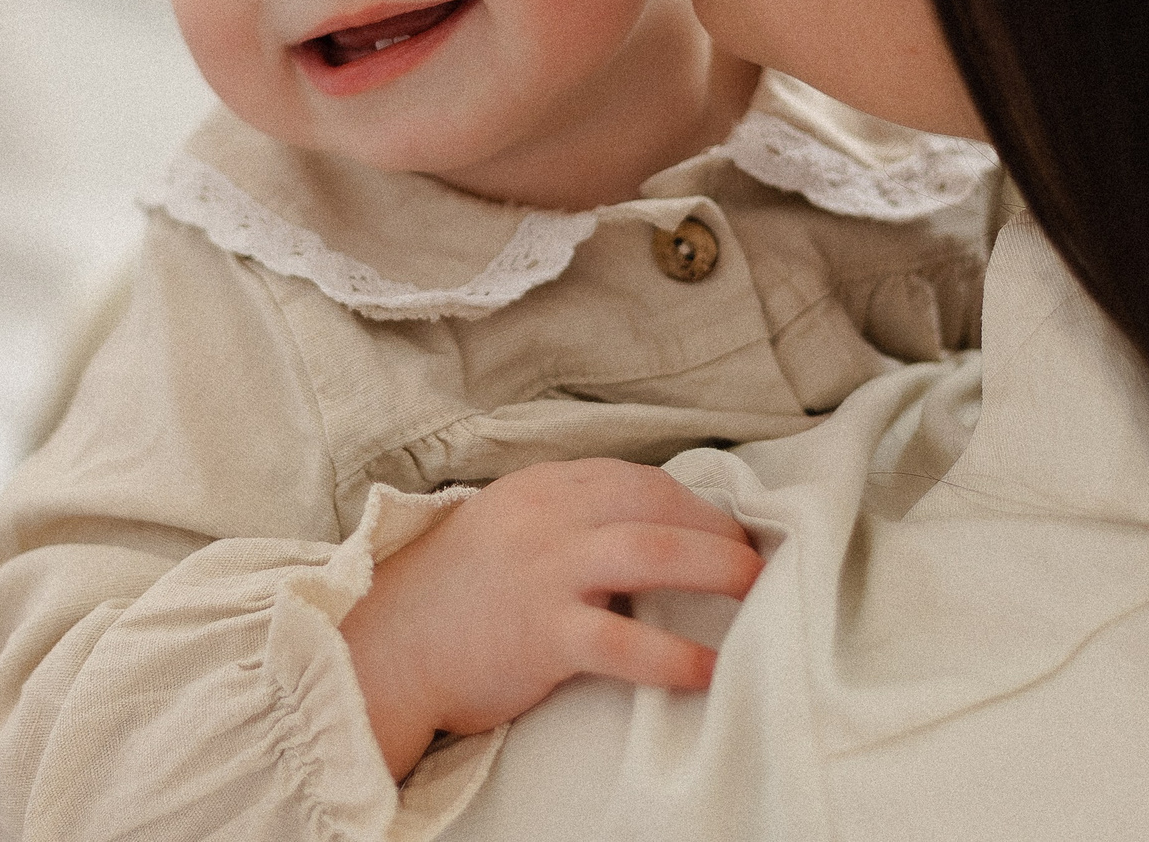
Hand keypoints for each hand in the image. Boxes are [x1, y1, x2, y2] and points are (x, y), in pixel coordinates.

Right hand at [338, 457, 762, 779]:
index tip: (729, 530)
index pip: (637, 479)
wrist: (388, 649)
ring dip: (718, 567)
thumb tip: (646, 534)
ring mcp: (544, 571)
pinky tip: (709, 669)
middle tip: (759, 560)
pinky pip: (624, 640)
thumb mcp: (508, 529)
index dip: (694, 503)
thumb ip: (567, 520)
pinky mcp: (541, 632)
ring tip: (758, 592)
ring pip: (653, 551)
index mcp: (541, 488)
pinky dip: (674, 654)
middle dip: (719, 529)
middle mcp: (546, 517)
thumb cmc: (455, 596)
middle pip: (656, 503)